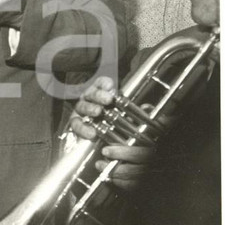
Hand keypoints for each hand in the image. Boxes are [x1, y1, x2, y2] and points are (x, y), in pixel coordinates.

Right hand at [70, 77, 155, 192]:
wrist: (98, 141)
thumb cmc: (115, 123)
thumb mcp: (127, 115)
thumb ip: (136, 111)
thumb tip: (148, 108)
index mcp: (101, 93)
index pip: (101, 83)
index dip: (104, 83)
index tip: (111, 87)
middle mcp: (89, 100)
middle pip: (90, 93)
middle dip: (99, 95)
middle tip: (107, 100)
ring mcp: (81, 111)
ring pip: (82, 106)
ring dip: (90, 108)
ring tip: (97, 112)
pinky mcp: (76, 123)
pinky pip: (76, 124)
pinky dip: (83, 128)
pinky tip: (91, 132)